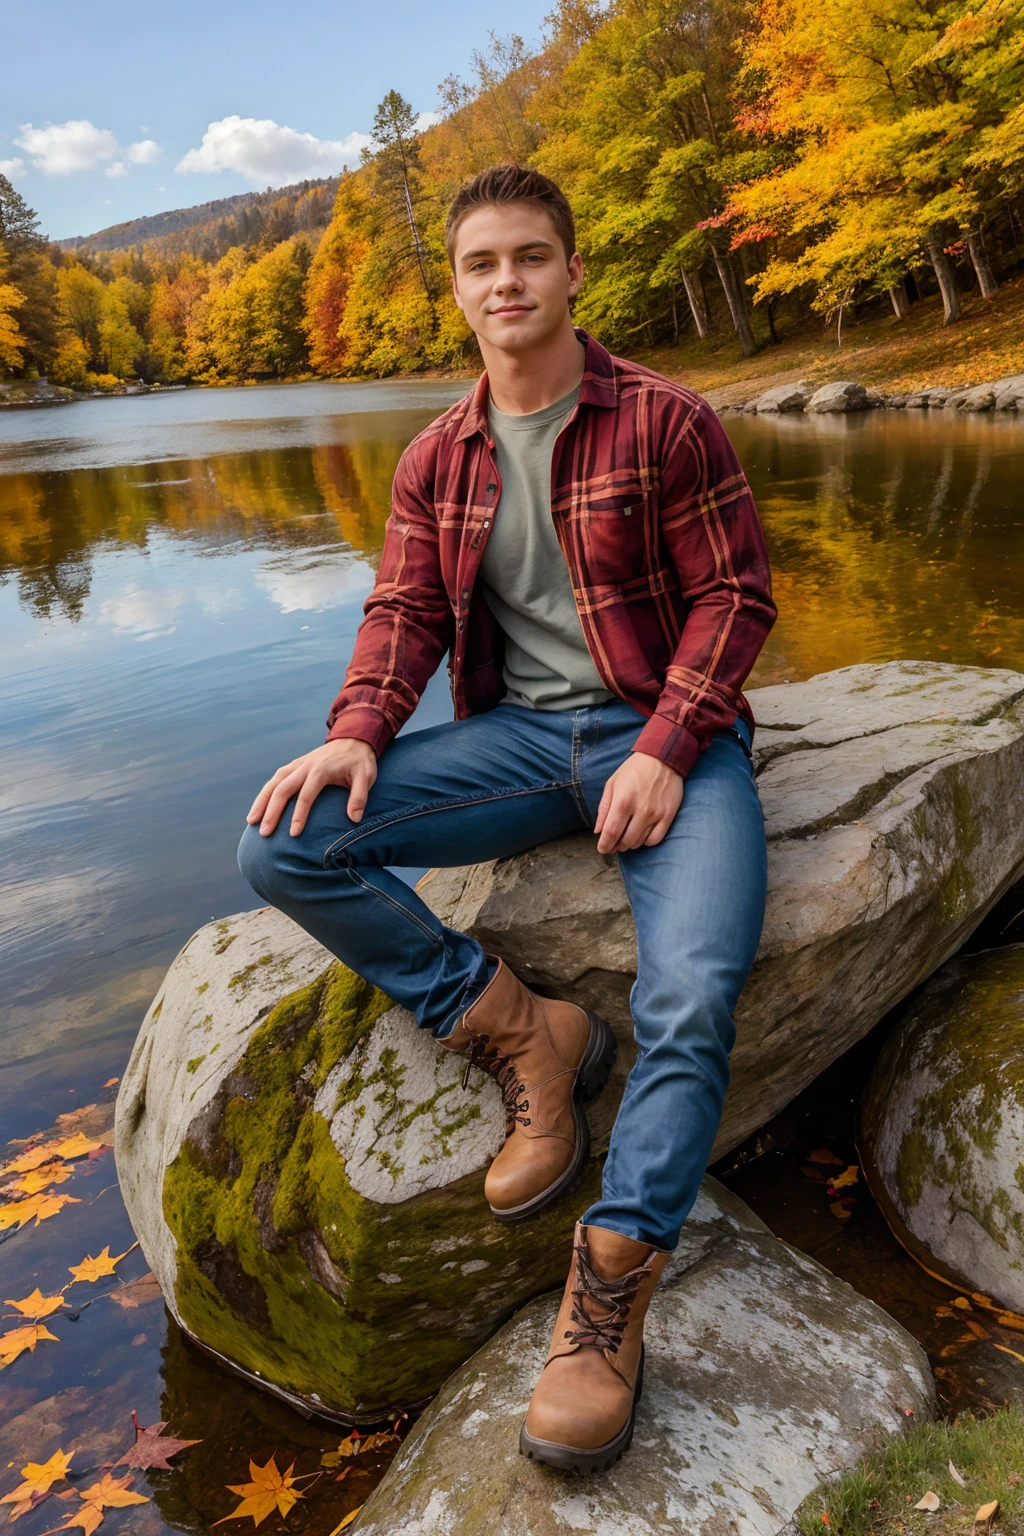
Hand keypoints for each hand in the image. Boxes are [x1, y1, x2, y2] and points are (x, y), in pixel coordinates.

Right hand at [246, 739, 377, 837]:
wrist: (353, 737)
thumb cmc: (360, 761)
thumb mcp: (367, 776)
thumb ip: (360, 796)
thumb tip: (354, 819)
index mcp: (321, 770)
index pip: (306, 795)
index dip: (299, 815)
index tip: (293, 834)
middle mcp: (305, 766)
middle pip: (282, 789)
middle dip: (272, 812)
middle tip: (264, 833)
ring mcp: (298, 764)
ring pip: (273, 782)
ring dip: (261, 801)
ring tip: (251, 821)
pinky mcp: (295, 765)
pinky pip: (276, 778)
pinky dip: (265, 792)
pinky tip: (259, 807)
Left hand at [594, 751, 682, 854]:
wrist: (662, 758)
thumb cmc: (633, 770)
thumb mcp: (612, 784)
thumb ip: (604, 809)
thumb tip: (598, 831)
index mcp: (623, 801)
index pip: (611, 832)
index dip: (605, 845)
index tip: (602, 849)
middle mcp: (640, 810)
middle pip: (625, 841)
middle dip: (616, 846)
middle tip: (613, 845)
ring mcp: (656, 814)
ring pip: (639, 842)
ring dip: (630, 844)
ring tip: (626, 838)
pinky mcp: (668, 815)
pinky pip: (655, 839)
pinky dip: (646, 842)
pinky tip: (641, 835)